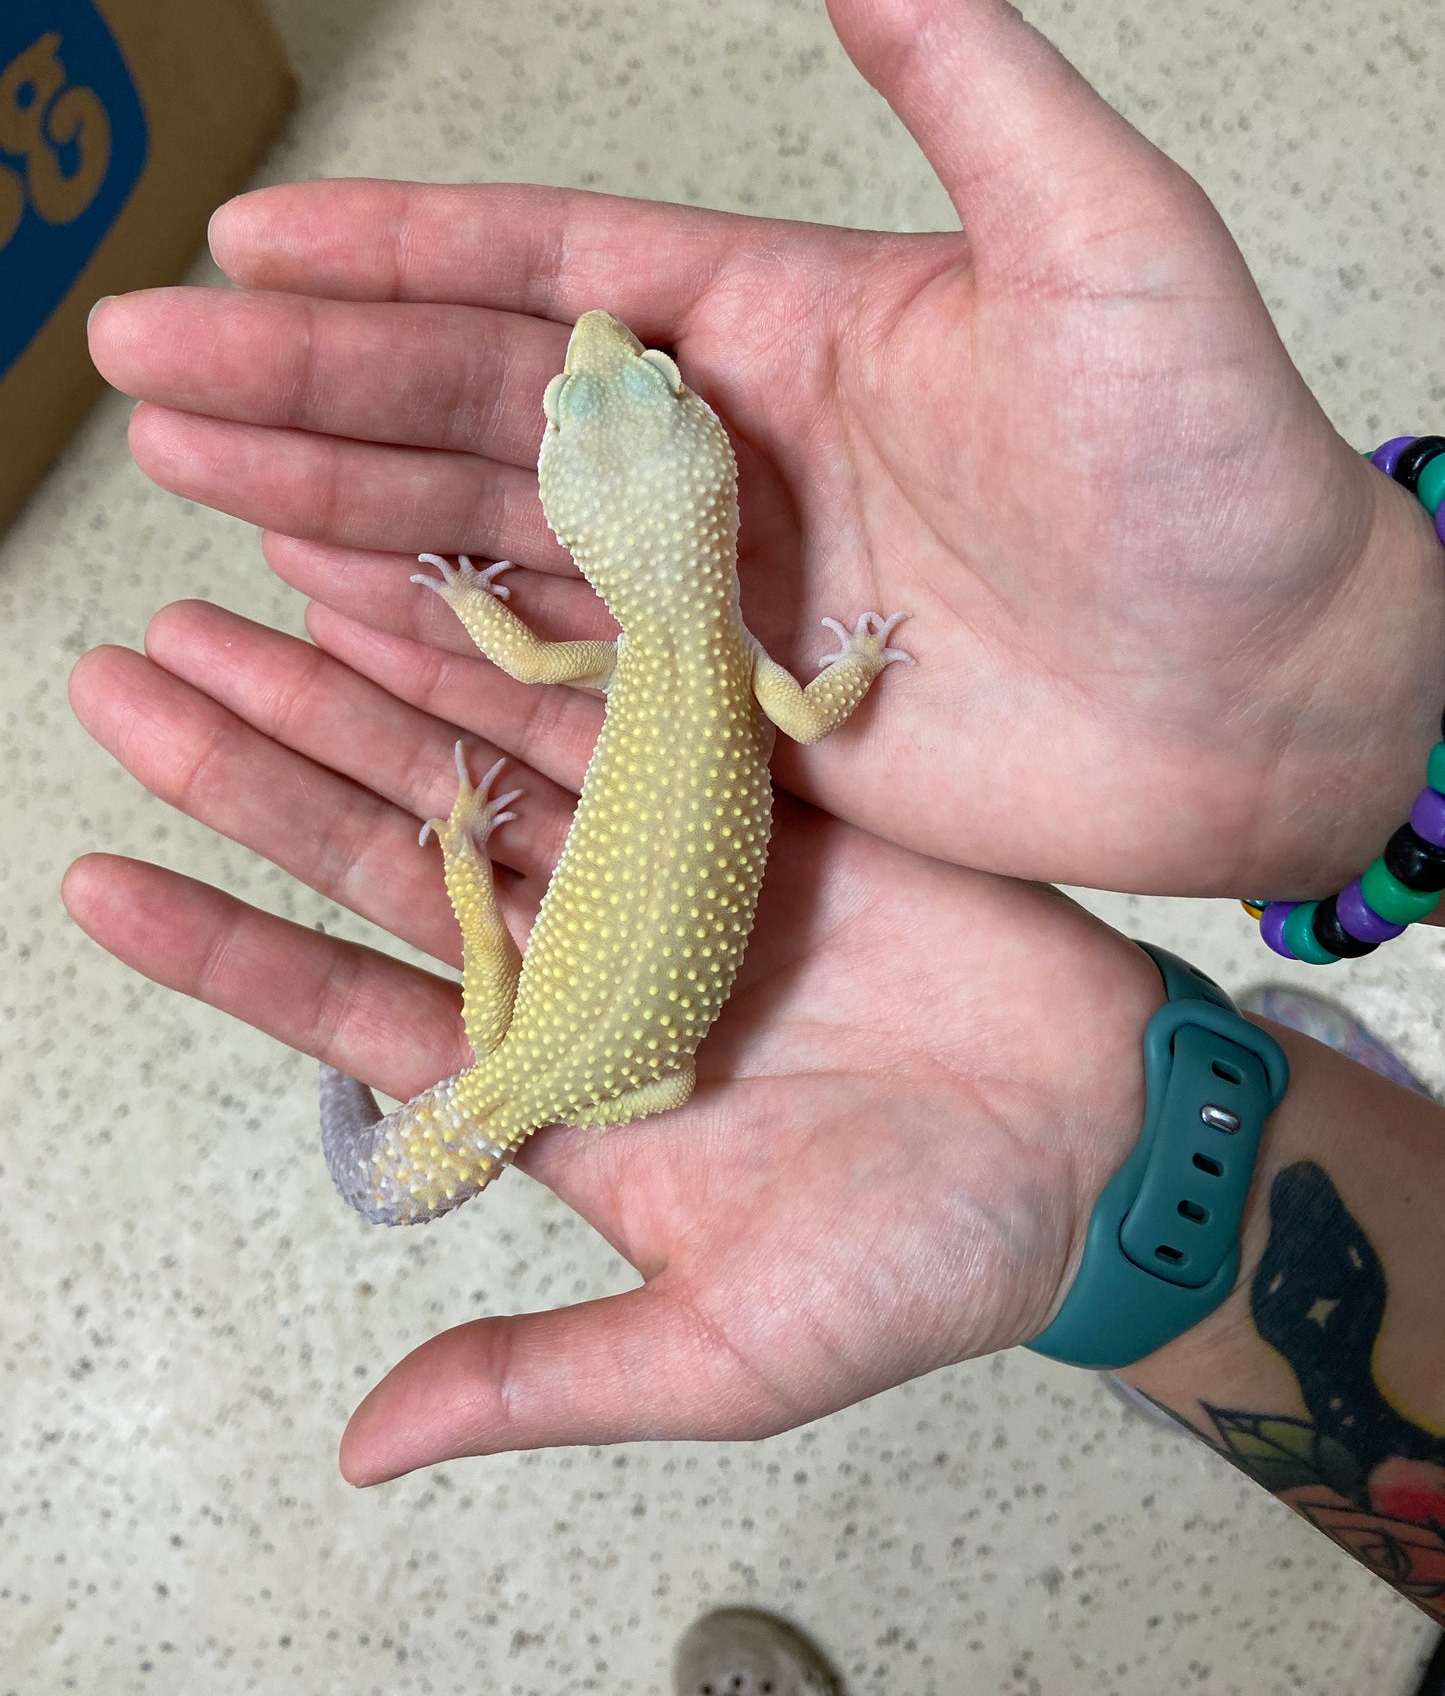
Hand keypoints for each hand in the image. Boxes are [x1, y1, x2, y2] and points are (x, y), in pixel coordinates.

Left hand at [63, 597, 1158, 1480]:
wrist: (1098, 1144)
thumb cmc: (924, 1264)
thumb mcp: (724, 1348)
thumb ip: (543, 1375)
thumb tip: (366, 1450)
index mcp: (562, 1084)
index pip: (353, 1006)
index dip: (226, 945)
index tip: (96, 882)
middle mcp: (590, 959)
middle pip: (388, 851)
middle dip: (253, 770)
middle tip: (126, 683)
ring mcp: (666, 862)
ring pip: (477, 756)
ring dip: (352, 686)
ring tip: (222, 613)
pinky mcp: (753, 785)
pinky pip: (611, 698)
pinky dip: (519, 645)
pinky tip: (421, 587)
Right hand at [84, 0, 1444, 900]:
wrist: (1275, 698)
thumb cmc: (1218, 465)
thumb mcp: (1098, 233)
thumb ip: (954, 65)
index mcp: (784, 318)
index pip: (545, 267)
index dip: (392, 255)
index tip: (248, 242)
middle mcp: (731, 446)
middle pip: (475, 400)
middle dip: (308, 381)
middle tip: (147, 365)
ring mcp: (723, 585)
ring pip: (491, 528)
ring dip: (336, 498)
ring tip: (189, 466)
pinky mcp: (735, 712)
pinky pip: (557, 667)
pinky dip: (439, 636)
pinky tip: (326, 599)